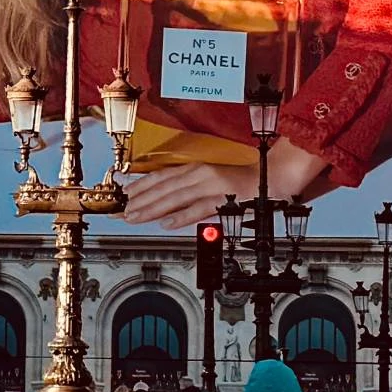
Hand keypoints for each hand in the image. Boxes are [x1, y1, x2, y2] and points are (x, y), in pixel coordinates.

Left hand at [118, 163, 243, 227]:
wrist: (267, 177)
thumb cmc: (239, 180)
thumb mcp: (208, 179)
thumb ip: (187, 187)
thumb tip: (164, 200)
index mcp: (195, 168)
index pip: (161, 176)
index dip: (141, 186)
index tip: (125, 196)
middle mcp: (199, 174)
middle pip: (163, 188)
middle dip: (141, 201)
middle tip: (123, 212)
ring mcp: (210, 185)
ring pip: (175, 197)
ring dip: (153, 208)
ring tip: (137, 217)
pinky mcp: (222, 198)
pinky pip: (199, 208)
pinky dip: (182, 216)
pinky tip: (168, 223)